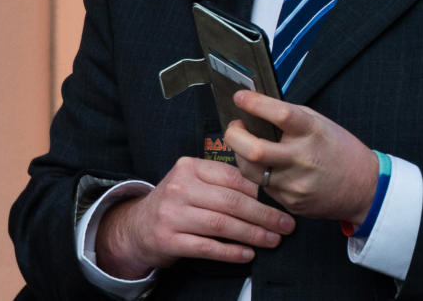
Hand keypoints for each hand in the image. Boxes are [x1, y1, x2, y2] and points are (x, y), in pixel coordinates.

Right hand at [94, 156, 294, 277]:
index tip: (282, 202)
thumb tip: (268, 191)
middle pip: (231, 202)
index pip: (233, 177)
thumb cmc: (176, 203)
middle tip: (286, 225)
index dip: (261, 191)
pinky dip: (231, 252)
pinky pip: (207, 247)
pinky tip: (248, 254)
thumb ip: (222, 182)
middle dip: (264, 215)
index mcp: (190, 167)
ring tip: (273, 240)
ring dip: (252, 234)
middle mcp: (179, 188)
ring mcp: (172, 214)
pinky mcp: (168, 240)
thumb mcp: (193, 182)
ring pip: (221, 224)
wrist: (136, 226)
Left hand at [225, 90, 378, 224]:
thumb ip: (290, 117)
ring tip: (244, 145)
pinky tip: (265, 165)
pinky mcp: (290, 202)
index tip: (240, 97)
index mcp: (313, 132)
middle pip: (254, 149)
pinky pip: (262, 186)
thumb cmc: (340, 150)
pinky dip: (258, 172)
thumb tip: (256, 107)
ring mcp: (295, 184)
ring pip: (250, 170)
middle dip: (234, 135)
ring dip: (240, 154)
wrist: (364, 188)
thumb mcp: (321, 124)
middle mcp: (302, 158)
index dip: (255, 104)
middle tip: (234, 126)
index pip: (280, 115)